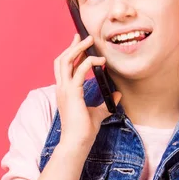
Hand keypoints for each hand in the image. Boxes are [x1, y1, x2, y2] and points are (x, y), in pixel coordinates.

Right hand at [54, 33, 121, 149]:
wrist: (78, 143)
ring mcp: (65, 90)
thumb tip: (117, 94)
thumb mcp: (98, 113)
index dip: (71, 53)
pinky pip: (79, 71)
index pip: (64, 67)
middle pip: (61, 60)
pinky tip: (100, 61)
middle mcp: (62, 89)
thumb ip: (106, 103)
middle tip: (84, 36)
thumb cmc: (84, 131)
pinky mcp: (72, 93)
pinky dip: (89, 62)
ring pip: (65, 61)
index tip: (80, 43)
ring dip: (78, 49)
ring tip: (90, 41)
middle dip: (73, 46)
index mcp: (65, 92)